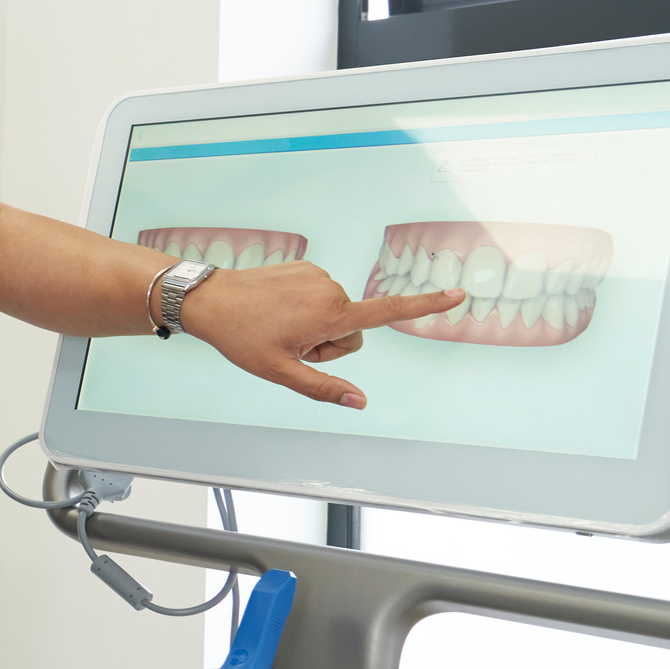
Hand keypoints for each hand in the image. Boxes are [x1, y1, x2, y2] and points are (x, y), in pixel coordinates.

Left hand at [176, 259, 460, 409]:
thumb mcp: (280, 372)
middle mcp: (332, 289)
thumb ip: (324, 387)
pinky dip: (304, 308)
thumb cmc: (242, 338)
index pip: (388, 312)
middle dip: (329, 343)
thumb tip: (361, 401)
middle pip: (353, 331)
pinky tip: (275, 310)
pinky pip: (320, 298)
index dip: (426, 306)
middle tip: (290, 344)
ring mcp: (319, 275)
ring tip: (278, 325)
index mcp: (331, 314)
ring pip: (336, 315)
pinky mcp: (306, 267)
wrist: (210, 299)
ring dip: (315, 326)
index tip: (459, 294)